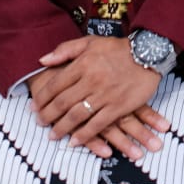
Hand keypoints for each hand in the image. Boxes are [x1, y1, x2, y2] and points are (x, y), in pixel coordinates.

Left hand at [29, 37, 170, 160]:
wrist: (148, 53)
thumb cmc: (118, 48)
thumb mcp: (90, 42)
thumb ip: (65, 50)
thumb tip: (42, 60)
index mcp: (83, 64)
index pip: (55, 84)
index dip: (42, 98)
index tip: (34, 107)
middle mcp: (91, 80)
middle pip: (63, 102)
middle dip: (48, 115)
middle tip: (39, 122)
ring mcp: (105, 95)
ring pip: (77, 116)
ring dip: (62, 128)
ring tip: (53, 135)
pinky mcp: (118, 106)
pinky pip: (97, 124)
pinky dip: (84, 135)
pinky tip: (74, 141)